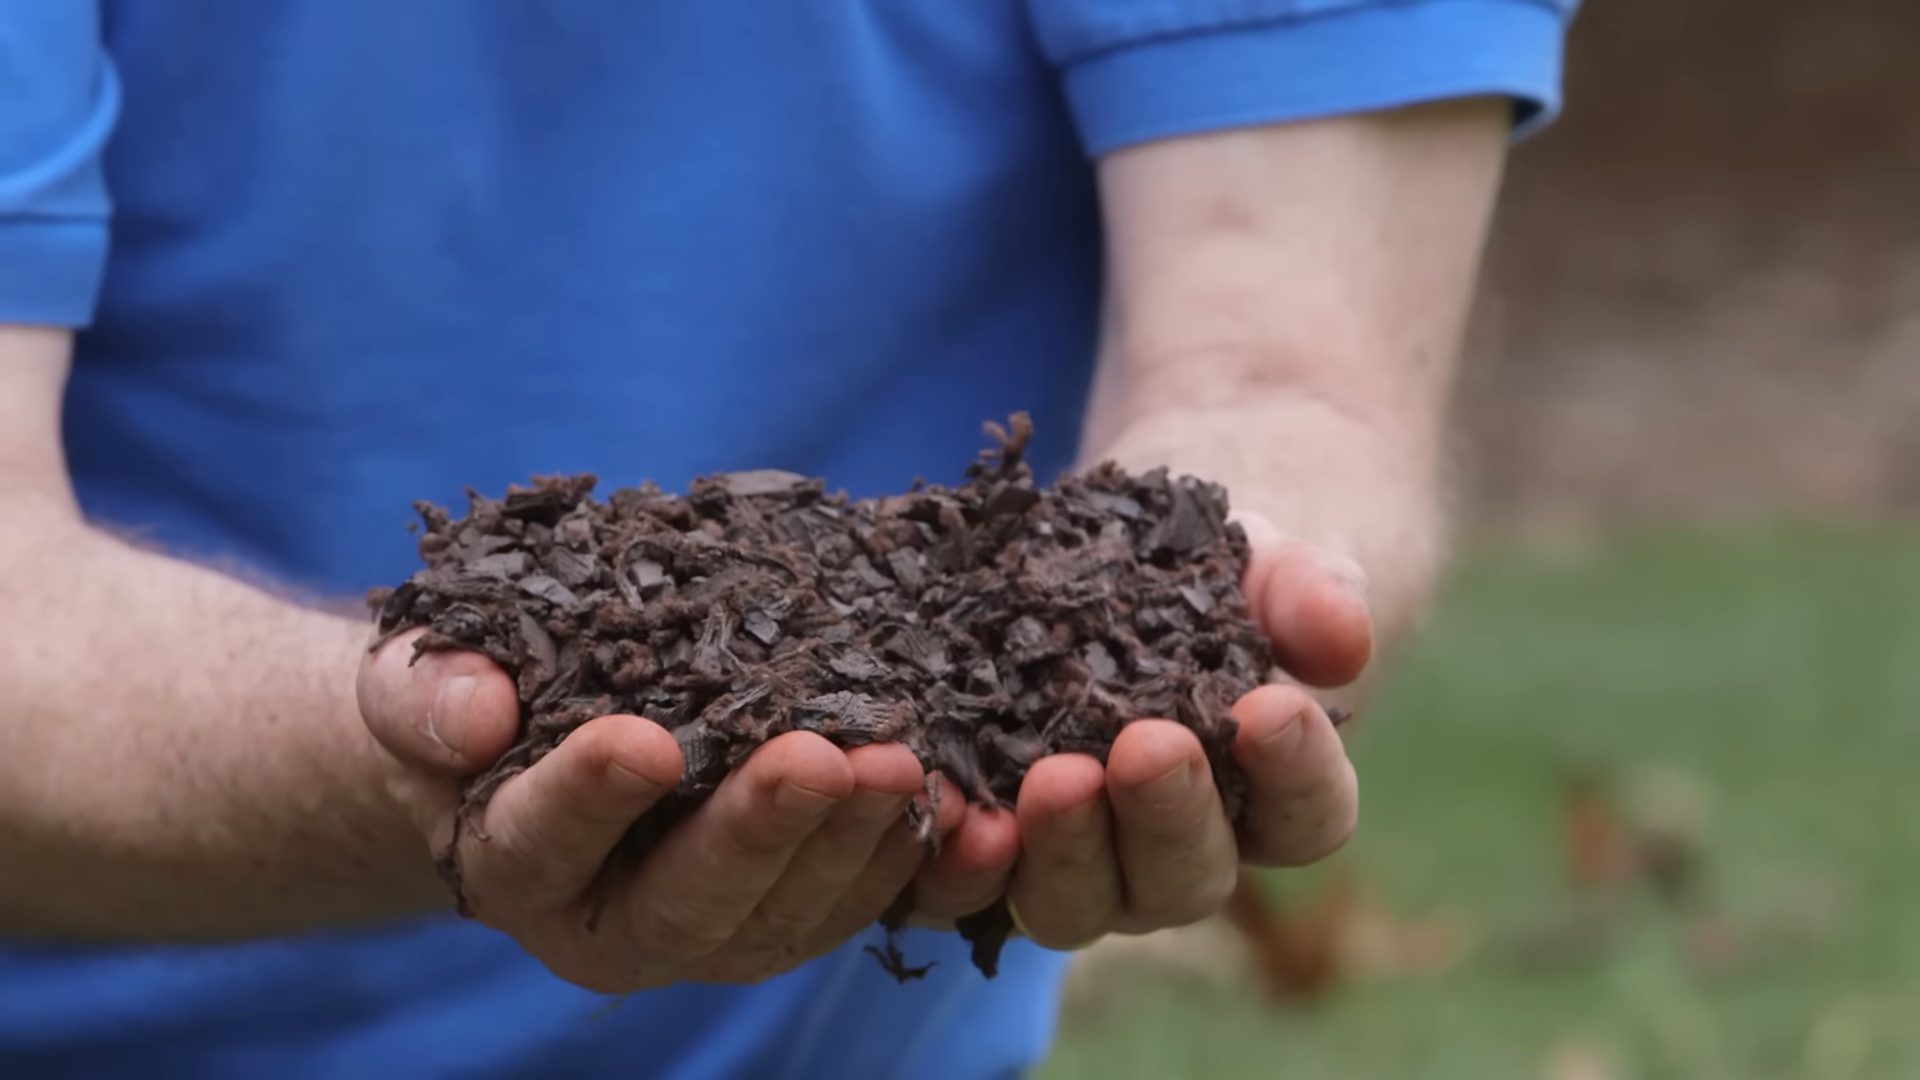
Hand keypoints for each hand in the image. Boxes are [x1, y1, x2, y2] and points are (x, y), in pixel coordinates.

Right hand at [357, 629, 960, 992]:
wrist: (537, 740)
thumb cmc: (478, 700)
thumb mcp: (421, 680)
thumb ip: (425, 695)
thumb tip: (473, 713)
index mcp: (514, 868)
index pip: (543, 844)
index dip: (588, 799)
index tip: (641, 741)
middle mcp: (615, 925)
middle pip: (689, 904)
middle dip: (759, 833)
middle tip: (821, 759)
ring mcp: (714, 930)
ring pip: (788, 917)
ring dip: (850, 845)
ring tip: (902, 765)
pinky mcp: (791, 912)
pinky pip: (857, 907)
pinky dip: (914, 865)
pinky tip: (966, 813)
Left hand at [910, 518, 1366, 947]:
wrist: (1098, 565)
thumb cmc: (1203, 576)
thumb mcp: (1259, 564)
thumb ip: (1308, 595)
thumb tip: (1341, 641)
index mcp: (1266, 799)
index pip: (1306, 816)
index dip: (1296, 773)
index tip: (1272, 709)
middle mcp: (1174, 857)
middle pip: (1186, 879)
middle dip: (1167, 817)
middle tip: (1145, 748)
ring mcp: (1077, 868)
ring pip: (1075, 906)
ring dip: (1064, 851)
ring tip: (1052, 779)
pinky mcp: (984, 856)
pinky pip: (964, 891)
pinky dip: (954, 862)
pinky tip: (949, 805)